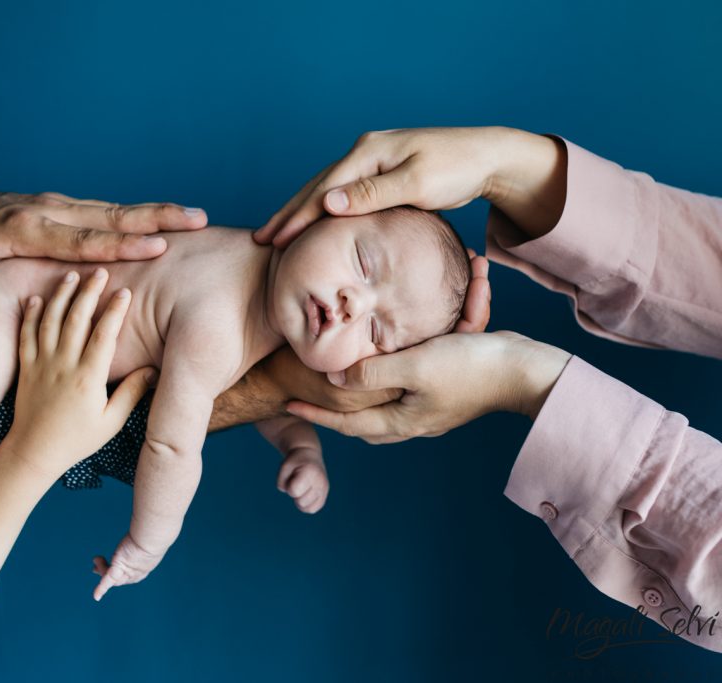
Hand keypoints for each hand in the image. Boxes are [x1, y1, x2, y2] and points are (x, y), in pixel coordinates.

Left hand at [0, 183, 207, 339]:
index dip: (117, 245)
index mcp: (24, 230)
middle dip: (155, 218)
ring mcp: (60, 206)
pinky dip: (141, 216)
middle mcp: (49, 212)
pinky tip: (169, 223)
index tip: (155, 248)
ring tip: (198, 219)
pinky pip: (108, 214)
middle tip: (197, 220)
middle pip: (109, 216)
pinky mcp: (66, 209)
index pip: (78, 240)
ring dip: (156, 214)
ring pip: (115, 211)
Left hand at [9, 268, 155, 473]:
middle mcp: (64, 365)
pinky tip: (36, 298)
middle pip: (77, 319)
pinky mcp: (26, 367)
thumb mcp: (111, 422)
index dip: (116, 311)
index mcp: (89, 378)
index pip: (105, 335)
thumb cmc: (77, 440)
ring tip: (71, 274)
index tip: (126, 291)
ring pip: (50, 321)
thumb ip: (132, 393)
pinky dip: (31, 314)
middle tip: (100, 271)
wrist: (34, 452)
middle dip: (89, 291)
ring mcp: (42, 364)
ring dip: (61, 295)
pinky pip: (26, 334)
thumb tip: (153, 369)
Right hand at [92, 533, 165, 601]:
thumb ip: (143, 538)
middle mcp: (136, 573)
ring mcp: (128, 572)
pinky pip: (107, 581)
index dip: (119, 572)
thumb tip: (146, 526)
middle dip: (106, 572)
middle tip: (95, 569)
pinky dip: (101, 589)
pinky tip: (96, 596)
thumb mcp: (146, 539)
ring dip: (101, 568)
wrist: (152, 538)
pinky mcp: (119, 568)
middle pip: (119, 578)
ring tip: (96, 558)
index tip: (111, 564)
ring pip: (111, 577)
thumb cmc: (152, 534)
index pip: (130, 573)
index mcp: (143, 567)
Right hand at [254, 126, 563, 247]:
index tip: (276, 241)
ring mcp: (371, 161)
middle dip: (287, 215)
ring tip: (277, 235)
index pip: (322, 190)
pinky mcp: (380, 173)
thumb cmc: (457, 170)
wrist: (487, 157)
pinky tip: (311, 225)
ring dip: (299, 214)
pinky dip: (321, 210)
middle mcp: (364, 152)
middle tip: (262, 240)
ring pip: (325, 191)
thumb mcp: (417, 184)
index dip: (296, 217)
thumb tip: (328, 203)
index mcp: (368, 152)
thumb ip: (372, 194)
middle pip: (315, 188)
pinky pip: (341, 194)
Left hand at [277, 448, 329, 513]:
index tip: (293, 476)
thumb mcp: (283, 467)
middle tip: (297, 482)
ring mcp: (324, 489)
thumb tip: (293, 496)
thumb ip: (281, 482)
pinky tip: (305, 493)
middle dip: (295, 494)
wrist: (309, 454)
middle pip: (301, 502)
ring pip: (308, 509)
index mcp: (310, 472)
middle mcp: (320, 482)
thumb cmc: (295, 461)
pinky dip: (306, 505)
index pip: (294, 491)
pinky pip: (313, 509)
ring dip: (300, 500)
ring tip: (302, 487)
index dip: (288, 486)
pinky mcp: (325, 494)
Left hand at [286, 332, 570, 444]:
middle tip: (311, 398)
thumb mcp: (413, 366)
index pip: (348, 423)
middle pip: (366, 423)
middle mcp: (416, 419)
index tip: (287, 403)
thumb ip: (371, 372)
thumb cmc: (470, 367)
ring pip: (386, 407)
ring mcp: (433, 408)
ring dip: (363, 395)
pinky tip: (386, 366)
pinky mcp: (448, 390)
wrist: (525, 369)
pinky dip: (391, 378)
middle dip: (338, 414)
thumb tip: (333, 380)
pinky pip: (408, 388)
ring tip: (340, 384)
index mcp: (404, 421)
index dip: (316, 414)